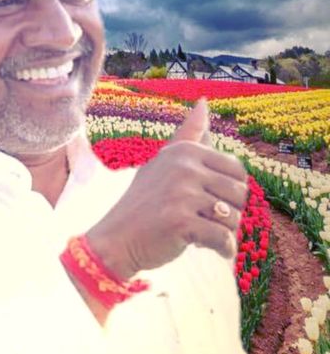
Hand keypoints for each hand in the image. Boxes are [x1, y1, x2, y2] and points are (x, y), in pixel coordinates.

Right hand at [86, 98, 247, 277]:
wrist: (116, 240)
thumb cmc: (144, 203)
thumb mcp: (163, 163)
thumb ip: (187, 136)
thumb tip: (204, 102)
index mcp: (184, 151)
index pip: (237, 171)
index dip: (230, 193)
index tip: (208, 203)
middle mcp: (184, 168)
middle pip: (239, 194)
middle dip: (229, 214)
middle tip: (206, 222)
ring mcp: (182, 194)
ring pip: (233, 218)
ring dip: (225, 233)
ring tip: (204, 235)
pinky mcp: (181, 222)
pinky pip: (223, 238)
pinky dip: (223, 250)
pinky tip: (212, 250)